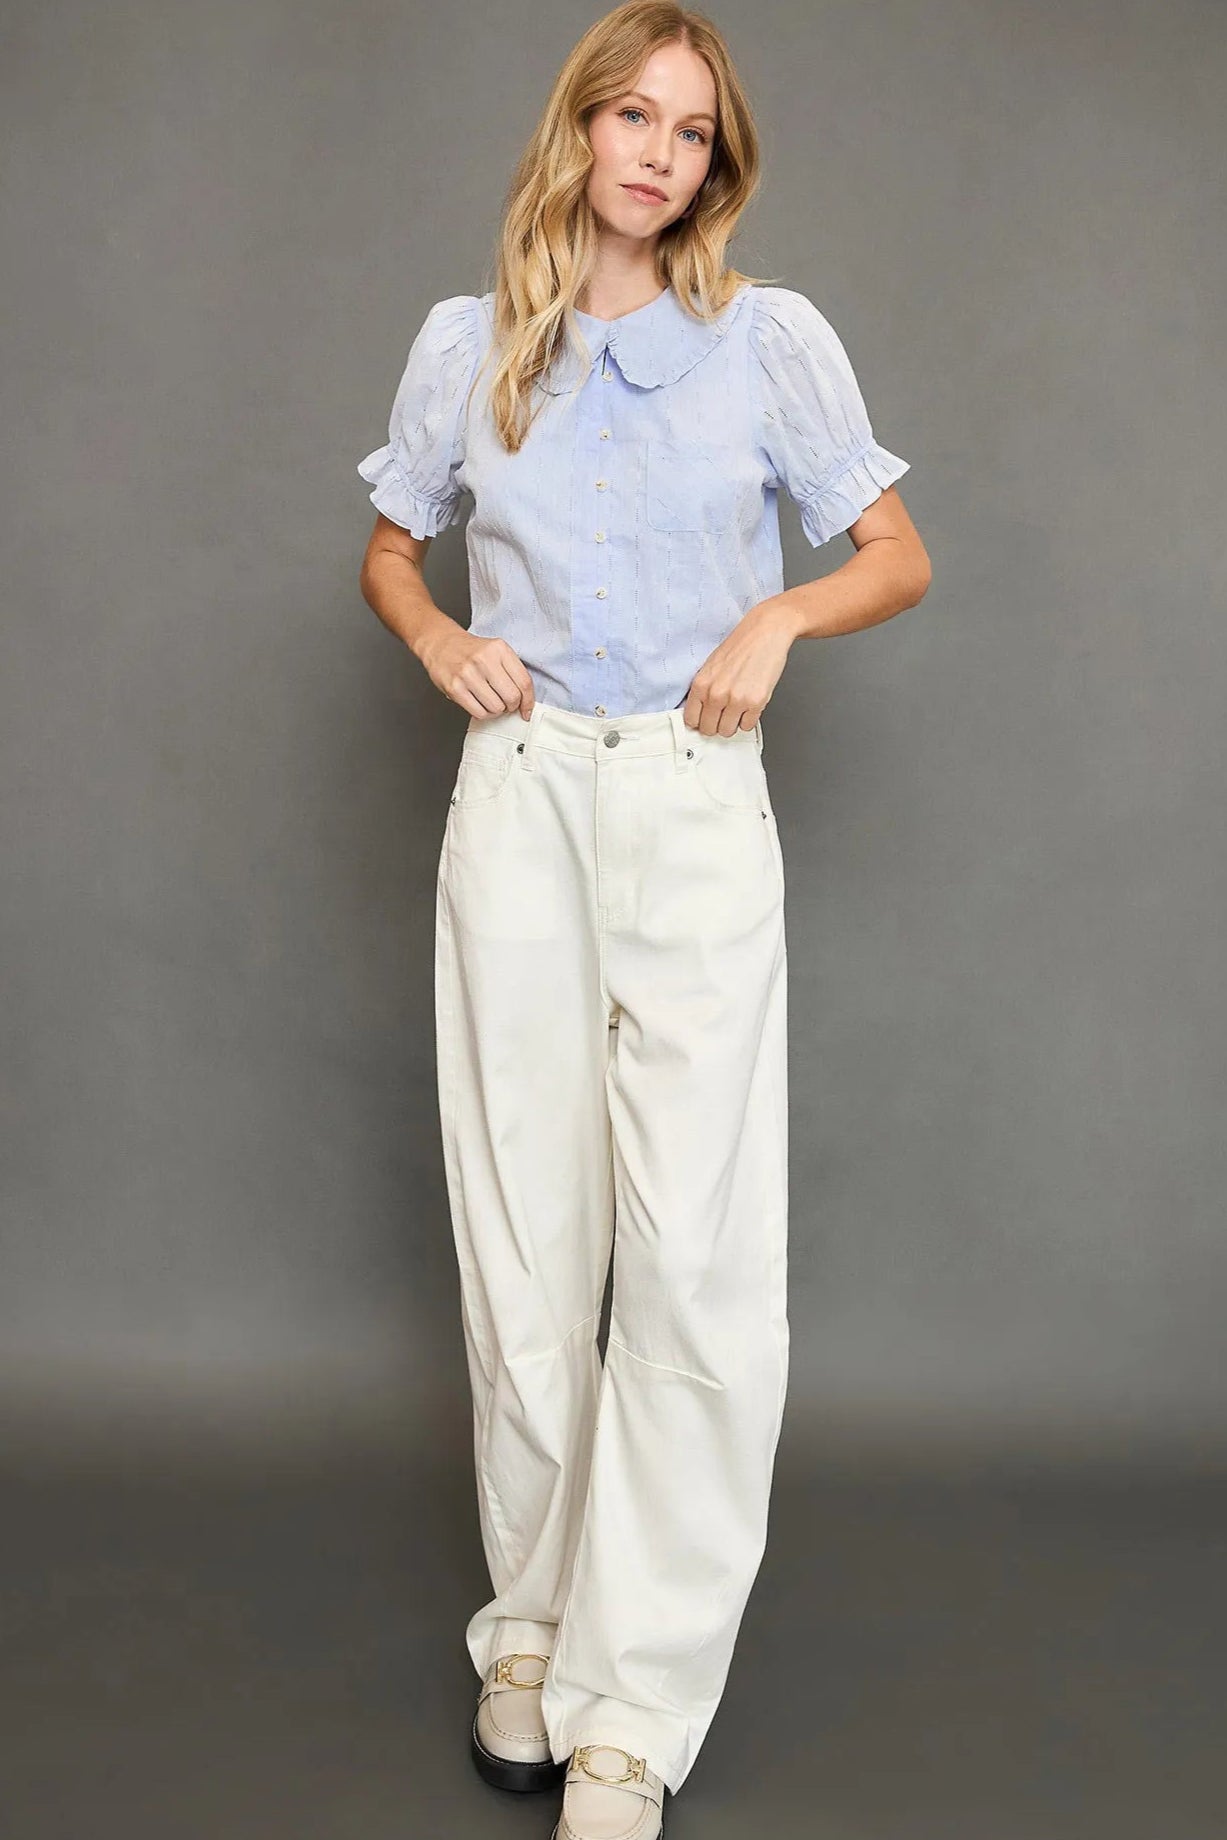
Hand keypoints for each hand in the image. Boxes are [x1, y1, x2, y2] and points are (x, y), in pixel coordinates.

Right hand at [418, 625, 534, 721]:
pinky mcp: (454, 688)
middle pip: (512, 697)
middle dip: (512, 706)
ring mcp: (468, 674)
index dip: (528, 701)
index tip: (526, 710)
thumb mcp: (495, 651)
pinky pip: (479, 712)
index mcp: (499, 649)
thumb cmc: (471, 651)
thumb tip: (525, 701)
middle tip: (506, 703)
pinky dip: (483, 714)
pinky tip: (481, 705)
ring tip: (490, 702)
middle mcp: (484, 660)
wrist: (440, 643)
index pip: (524, 682)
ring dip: (496, 710)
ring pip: (496, 708)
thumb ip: (512, 671)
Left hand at [680, 600, 796, 735]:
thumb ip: (704, 690)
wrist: (765, 632)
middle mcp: (716, 694)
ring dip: (733, 723)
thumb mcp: (711, 666)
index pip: (691, 720)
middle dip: (716, 724)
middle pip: (709, 729)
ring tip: (737, 709)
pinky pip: (747, 726)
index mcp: (701, 684)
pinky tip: (750, 705)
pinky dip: (749, 719)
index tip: (705, 720)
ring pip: (728, 731)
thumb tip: (700, 712)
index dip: (699, 722)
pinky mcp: (756, 703)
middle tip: (724, 715)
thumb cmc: (740, 646)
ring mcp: (736, 700)